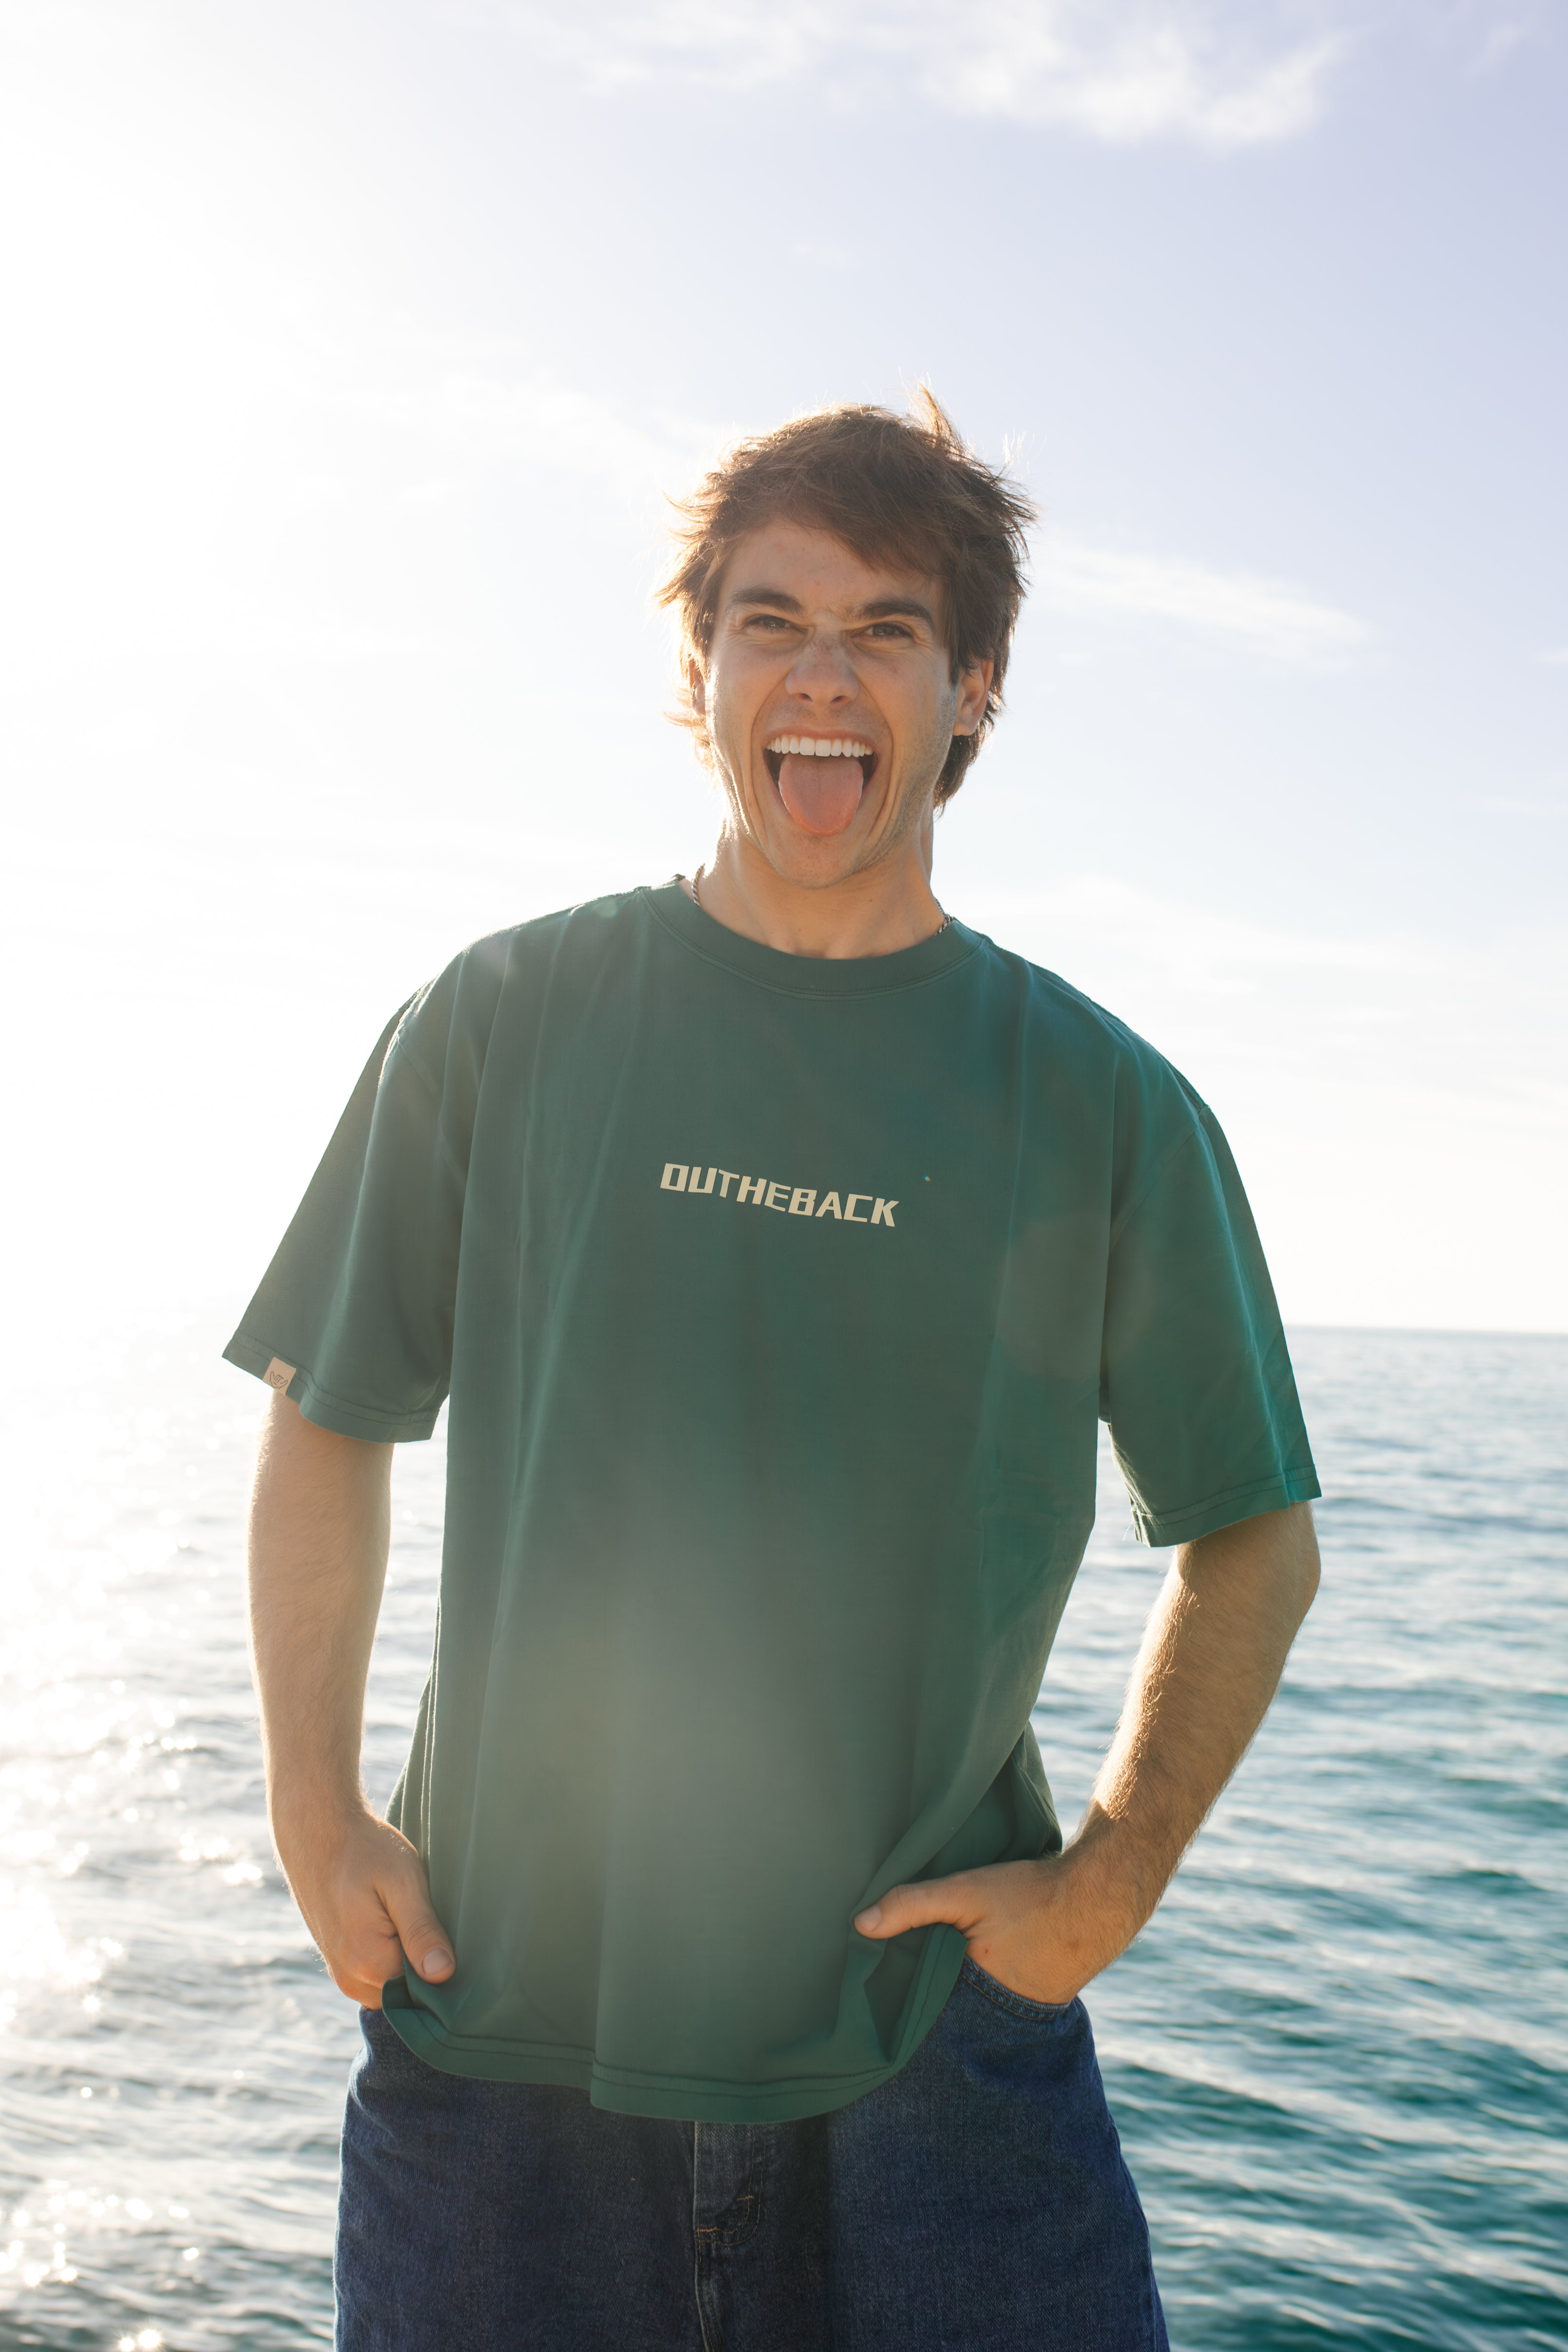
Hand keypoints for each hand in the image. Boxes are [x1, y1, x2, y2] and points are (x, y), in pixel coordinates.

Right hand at [272, 1802, 455, 2008]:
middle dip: (427, 1967)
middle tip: (431, 1919)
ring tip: (410, 1918)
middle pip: (410, 1993)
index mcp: (370, 1964)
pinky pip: (378, 1978)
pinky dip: (393, 1959)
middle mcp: (352, 1981)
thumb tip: (443, 1973)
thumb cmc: (365, 1851)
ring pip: (394, 1987)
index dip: (446, 1966)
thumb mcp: (404, 1882)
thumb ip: (422, 1930)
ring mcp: (343, 1976)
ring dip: (409, 1962)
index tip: (451, 1934)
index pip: (428, 1991)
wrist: (319, 1833)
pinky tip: (396, 1924)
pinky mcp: (340, 1965)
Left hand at [853, 1821, 1145, 2005]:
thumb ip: (913, 1904)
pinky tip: (957, 1970)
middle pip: (935, 2017)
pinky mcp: (1025, 2005)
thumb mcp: (966, 1891)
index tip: (862, 1991)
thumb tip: (860, 1924)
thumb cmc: (1031, 1896)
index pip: (914, 2014)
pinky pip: (983, 2005)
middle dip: (911, 2004)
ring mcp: (1010, 2017)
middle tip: (878, 1988)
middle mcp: (987, 2018)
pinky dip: (967, 1992)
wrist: (1097, 1901)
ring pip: (959, 2012)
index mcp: (967, 1997)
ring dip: (940, 1998)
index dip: (888, 2003)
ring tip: (912, 1977)